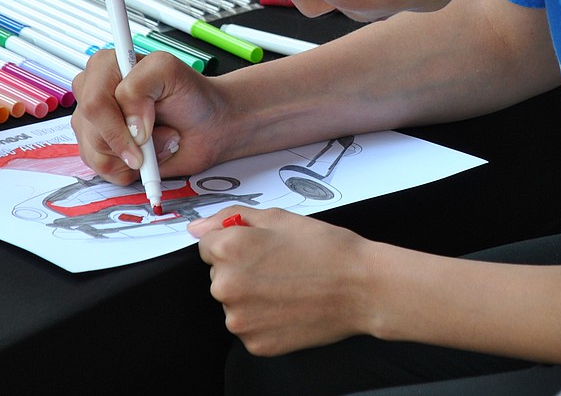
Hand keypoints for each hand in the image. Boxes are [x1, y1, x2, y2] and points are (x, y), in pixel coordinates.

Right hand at [70, 48, 235, 183]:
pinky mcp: (100, 150)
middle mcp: (93, 94)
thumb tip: (128, 124)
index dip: (118, 124)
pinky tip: (148, 154)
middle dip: (131, 141)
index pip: (93, 102)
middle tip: (156, 132)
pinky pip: (104, 170)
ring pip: (97, 153)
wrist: (208, 125)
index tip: (146, 131)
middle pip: (92, 131)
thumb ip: (140, 86)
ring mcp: (93, 124)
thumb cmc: (190, 95)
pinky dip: (132, 168)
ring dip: (138, 154)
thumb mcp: (170, 71)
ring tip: (158, 138)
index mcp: (105, 67)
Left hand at [191, 207, 374, 355]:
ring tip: (288, 287)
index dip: (236, 243)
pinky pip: (249, 326)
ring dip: (251, 296)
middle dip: (242, 269)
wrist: (362, 287)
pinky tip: (289, 306)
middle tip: (280, 266)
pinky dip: (264, 319)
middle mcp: (226, 286)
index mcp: (229, 249)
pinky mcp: (255, 343)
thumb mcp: (279, 217)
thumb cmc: (326, 249)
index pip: (207, 245)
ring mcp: (240, 319)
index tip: (260, 248)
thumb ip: (231, 218)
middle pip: (219, 275)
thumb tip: (198, 227)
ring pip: (233, 303)